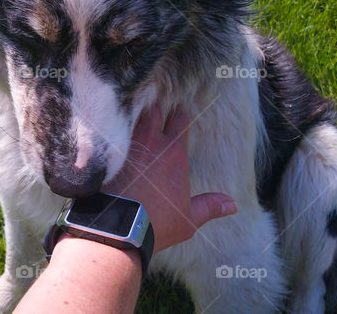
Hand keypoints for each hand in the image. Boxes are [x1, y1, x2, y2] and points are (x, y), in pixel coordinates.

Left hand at [105, 103, 237, 251]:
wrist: (117, 229)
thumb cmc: (155, 224)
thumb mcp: (188, 218)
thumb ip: (210, 206)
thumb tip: (233, 205)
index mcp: (174, 153)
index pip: (180, 119)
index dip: (179, 113)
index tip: (177, 112)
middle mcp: (151, 143)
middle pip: (154, 110)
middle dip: (154, 107)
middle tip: (153, 109)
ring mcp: (125, 145)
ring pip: (130, 116)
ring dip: (132, 114)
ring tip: (129, 114)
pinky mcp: (103, 153)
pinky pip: (106, 131)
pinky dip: (107, 128)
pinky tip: (104, 130)